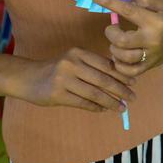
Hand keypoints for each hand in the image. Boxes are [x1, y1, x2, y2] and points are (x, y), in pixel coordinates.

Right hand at [20, 48, 135, 112]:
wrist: (29, 78)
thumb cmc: (58, 70)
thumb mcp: (75, 61)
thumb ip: (94, 67)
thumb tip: (122, 80)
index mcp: (79, 52)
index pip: (106, 65)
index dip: (122, 75)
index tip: (134, 83)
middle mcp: (71, 63)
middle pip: (103, 80)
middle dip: (121, 90)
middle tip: (132, 98)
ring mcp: (63, 79)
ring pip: (94, 93)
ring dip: (111, 102)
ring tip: (122, 107)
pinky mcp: (57, 94)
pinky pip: (82, 103)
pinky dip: (96, 107)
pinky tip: (104, 109)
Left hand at [92, 0, 162, 76]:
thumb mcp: (161, 5)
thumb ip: (142, 0)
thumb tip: (124, 1)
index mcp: (155, 21)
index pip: (128, 11)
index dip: (110, 3)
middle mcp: (152, 39)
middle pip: (121, 40)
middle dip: (110, 33)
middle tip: (112, 29)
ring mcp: (151, 55)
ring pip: (123, 57)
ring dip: (114, 49)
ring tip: (116, 43)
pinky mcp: (149, 66)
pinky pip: (129, 70)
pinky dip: (119, 65)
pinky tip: (120, 57)